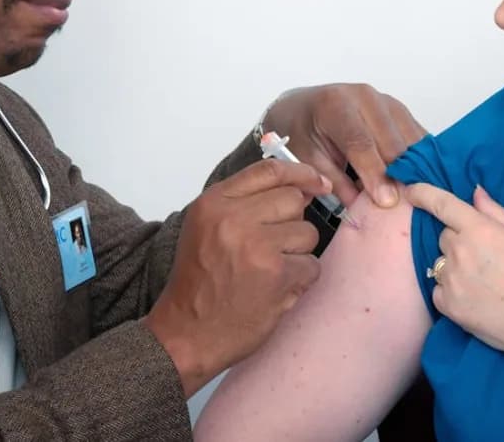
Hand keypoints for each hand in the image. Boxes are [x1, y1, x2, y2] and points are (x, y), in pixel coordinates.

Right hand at [143, 158, 327, 396]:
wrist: (186, 333)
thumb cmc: (200, 281)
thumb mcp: (206, 227)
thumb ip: (244, 203)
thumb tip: (299, 188)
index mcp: (214, 203)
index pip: (269, 170)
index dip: (300, 173)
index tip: (316, 182)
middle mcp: (235, 219)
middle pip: (293, 199)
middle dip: (294, 221)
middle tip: (276, 245)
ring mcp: (258, 247)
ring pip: (308, 232)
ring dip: (297, 252)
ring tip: (270, 271)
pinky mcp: (278, 275)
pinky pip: (312, 265)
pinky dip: (300, 279)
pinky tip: (276, 290)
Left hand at [262, 84, 425, 208]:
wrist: (305, 105)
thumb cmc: (303, 131)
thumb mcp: (307, 158)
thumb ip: (334, 181)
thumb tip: (360, 207)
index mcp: (335, 105)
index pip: (360, 142)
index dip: (375, 173)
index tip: (386, 201)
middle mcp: (364, 97)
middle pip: (391, 140)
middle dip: (399, 175)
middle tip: (404, 205)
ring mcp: (385, 100)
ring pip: (410, 137)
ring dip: (414, 167)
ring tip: (415, 196)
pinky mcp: (399, 109)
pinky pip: (417, 134)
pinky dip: (421, 157)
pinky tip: (420, 179)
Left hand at [406, 184, 503, 364]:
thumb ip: (495, 212)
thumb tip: (475, 192)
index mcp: (479, 230)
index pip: (442, 204)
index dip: (423, 193)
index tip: (411, 190)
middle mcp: (459, 252)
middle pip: (444, 237)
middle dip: (459, 241)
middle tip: (485, 257)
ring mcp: (451, 280)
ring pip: (440, 264)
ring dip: (454, 267)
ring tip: (483, 282)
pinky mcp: (448, 306)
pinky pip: (438, 289)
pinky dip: (450, 291)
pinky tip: (475, 298)